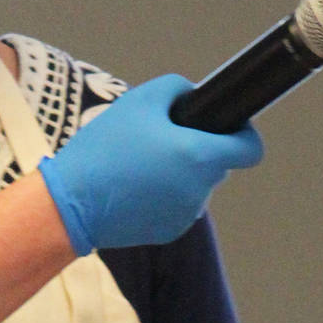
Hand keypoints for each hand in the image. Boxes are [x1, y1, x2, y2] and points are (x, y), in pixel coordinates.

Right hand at [39, 74, 262, 253]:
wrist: (71, 203)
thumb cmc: (105, 148)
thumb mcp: (140, 101)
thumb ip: (177, 89)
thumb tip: (193, 96)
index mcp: (200, 156)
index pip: (250, 150)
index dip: (244, 133)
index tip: (228, 126)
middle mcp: (200, 190)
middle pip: (217, 164)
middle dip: (198, 149)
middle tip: (161, 139)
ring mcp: (187, 215)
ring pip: (196, 185)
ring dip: (180, 173)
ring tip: (140, 164)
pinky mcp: (170, 232)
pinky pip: (178, 205)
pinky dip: (164, 195)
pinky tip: (134, 187)